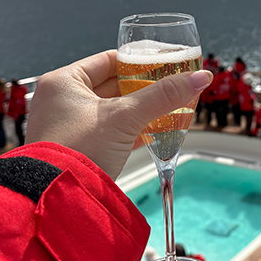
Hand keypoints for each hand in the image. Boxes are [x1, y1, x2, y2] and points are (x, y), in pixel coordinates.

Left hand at [25, 50, 211, 180]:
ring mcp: (68, 125)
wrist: (58, 199)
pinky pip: (110, 131)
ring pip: (113, 110)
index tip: (165, 65)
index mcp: (64, 81)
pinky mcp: (77, 148)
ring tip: (169, 108)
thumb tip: (201, 78)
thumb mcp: (125, 118)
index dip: (139, 62)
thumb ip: (163, 96)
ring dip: (140, 110)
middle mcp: (62, 100)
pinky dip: (132, 129)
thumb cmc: (81, 150)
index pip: (109, 60)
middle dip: (144, 89)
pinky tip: (156, 131)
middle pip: (113, 84)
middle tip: (172, 88)